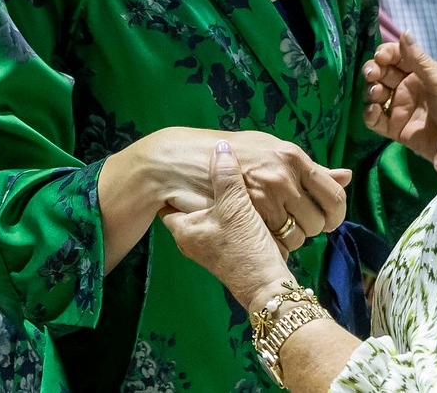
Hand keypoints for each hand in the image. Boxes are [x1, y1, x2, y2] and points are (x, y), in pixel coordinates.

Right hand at [142, 128, 351, 251]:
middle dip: (311, 229)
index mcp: (294, 157)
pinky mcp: (247, 217)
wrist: (189, 159)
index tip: (328, 221)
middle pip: (318, 223)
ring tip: (275, 227)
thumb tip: (347, 176)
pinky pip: (276, 242)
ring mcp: (265, 197)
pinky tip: (262, 235)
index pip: (334, 198)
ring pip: (298, 236)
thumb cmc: (238, 153)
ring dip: (292, 238)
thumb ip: (312, 169)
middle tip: (295, 223)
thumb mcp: (275, 152)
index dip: (335, 216)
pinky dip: (274, 245)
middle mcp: (283, 177)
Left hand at [162, 141, 293, 310]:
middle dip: (199, 188)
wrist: (268, 288)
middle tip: (205, 167)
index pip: (168, 201)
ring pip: (209, 215)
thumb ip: (226, 177)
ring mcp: (210, 248)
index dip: (176, 182)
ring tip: (228, 179)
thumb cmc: (245, 250)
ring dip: (218, 200)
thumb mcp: (235, 208)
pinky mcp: (229, 251)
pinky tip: (245, 201)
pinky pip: (224, 225)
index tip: (183, 165)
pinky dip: (231, 213)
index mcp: (184, 229)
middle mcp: (192, 240)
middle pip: (190, 206)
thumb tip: (221, 147)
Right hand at [362, 33, 436, 170]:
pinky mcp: (394, 128)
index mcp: (418, 72)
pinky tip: (373, 110)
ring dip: (370, 90)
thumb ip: (419, 59)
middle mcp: (405, 88)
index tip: (380, 56)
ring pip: (374, 94)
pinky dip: (369, 114)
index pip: (395, 56)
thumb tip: (404, 32)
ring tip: (377, 93)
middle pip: (380, 73)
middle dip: (373, 70)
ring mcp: (399, 108)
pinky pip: (375, 120)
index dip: (385, 53)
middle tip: (372, 74)